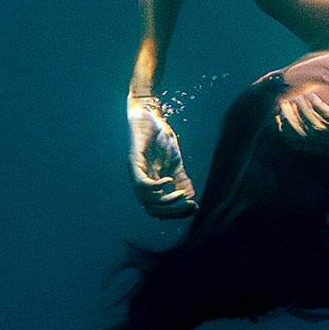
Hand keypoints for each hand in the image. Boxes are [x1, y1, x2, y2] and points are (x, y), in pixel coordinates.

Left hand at [128, 96, 196, 216]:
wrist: (149, 116)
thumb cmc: (160, 139)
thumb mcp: (175, 163)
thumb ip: (181, 180)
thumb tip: (190, 199)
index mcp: (150, 186)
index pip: (159, 210)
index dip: (175, 213)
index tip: (194, 208)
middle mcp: (140, 183)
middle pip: (153, 209)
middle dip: (173, 211)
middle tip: (191, 205)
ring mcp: (136, 173)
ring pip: (147, 200)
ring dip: (167, 201)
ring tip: (181, 194)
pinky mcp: (134, 162)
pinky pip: (142, 183)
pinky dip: (156, 187)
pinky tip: (169, 181)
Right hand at [275, 92, 328, 151]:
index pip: (309, 145)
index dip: (292, 134)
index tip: (282, 121)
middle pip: (307, 135)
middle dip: (291, 121)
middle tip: (282, 108)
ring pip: (314, 125)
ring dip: (302, 111)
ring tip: (296, 99)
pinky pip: (328, 116)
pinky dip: (317, 106)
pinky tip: (312, 97)